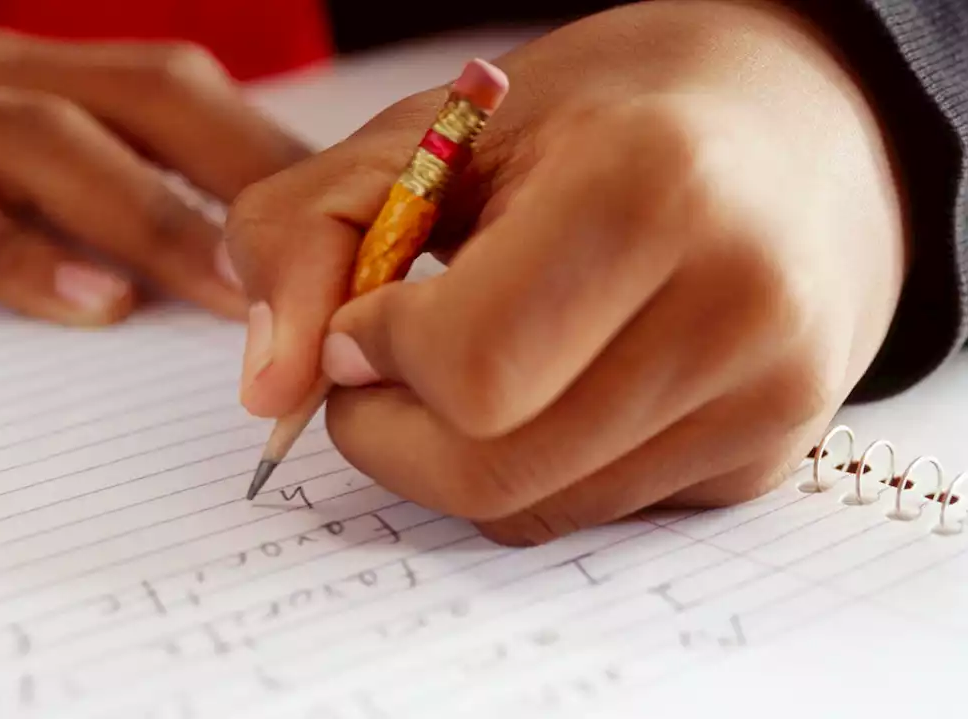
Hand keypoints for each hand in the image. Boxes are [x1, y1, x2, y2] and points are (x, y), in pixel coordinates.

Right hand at [0, 30, 307, 323]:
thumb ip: (94, 202)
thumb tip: (221, 282)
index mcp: (47, 75)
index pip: (186, 96)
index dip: (275, 153)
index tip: (355, 228)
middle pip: (148, 98)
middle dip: (244, 176)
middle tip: (328, 262)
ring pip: (49, 143)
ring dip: (153, 216)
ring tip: (232, 295)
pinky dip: (7, 252)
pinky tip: (83, 302)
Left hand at [225, 0, 907, 543]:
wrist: (789, 133)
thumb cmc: (602, 116)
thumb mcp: (432, 131)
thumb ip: (308, 233)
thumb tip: (268, 391)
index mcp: (651, 189)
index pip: (469, 365)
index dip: (375, 353)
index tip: (364, 314)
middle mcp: (737, 309)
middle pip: (491, 470)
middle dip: (389, 433)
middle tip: (380, 365)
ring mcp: (766, 401)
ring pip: (529, 509)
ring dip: (449, 455)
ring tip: (469, 361)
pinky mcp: (764, 460)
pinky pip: (584, 514)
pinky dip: (525, 467)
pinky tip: (551, 383)